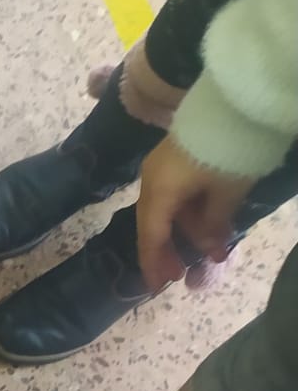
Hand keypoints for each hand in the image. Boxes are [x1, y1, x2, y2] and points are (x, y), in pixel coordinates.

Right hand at [135, 136, 254, 291]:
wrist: (238, 102)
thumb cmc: (229, 152)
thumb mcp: (227, 192)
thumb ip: (213, 224)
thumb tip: (209, 249)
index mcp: (159, 191)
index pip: (151, 236)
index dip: (153, 264)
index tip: (157, 288)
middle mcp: (152, 180)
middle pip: (153, 223)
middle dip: (166, 251)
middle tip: (179, 275)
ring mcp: (163, 166)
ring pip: (166, 208)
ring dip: (183, 231)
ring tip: (206, 249)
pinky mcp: (176, 156)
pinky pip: (174, 192)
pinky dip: (187, 211)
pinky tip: (206, 223)